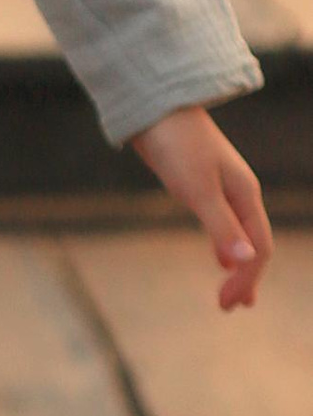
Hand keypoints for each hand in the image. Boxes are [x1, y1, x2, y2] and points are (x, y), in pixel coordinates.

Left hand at [129, 105, 270, 310]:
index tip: (227, 304)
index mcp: (246, 196)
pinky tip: (218, 256)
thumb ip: (221, 226)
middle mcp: (241, 193)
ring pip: (240, 234)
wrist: (156, 108)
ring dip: (237, 265)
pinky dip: (225, 245)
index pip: (259, 248)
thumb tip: (245, 262)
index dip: (247, 279)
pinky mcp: (203, 183)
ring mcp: (224, 188)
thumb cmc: (177, 147)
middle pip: (254, 244)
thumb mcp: (198, 190)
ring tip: (231, 292)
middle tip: (228, 307)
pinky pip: (224, 222)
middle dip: (246, 278)